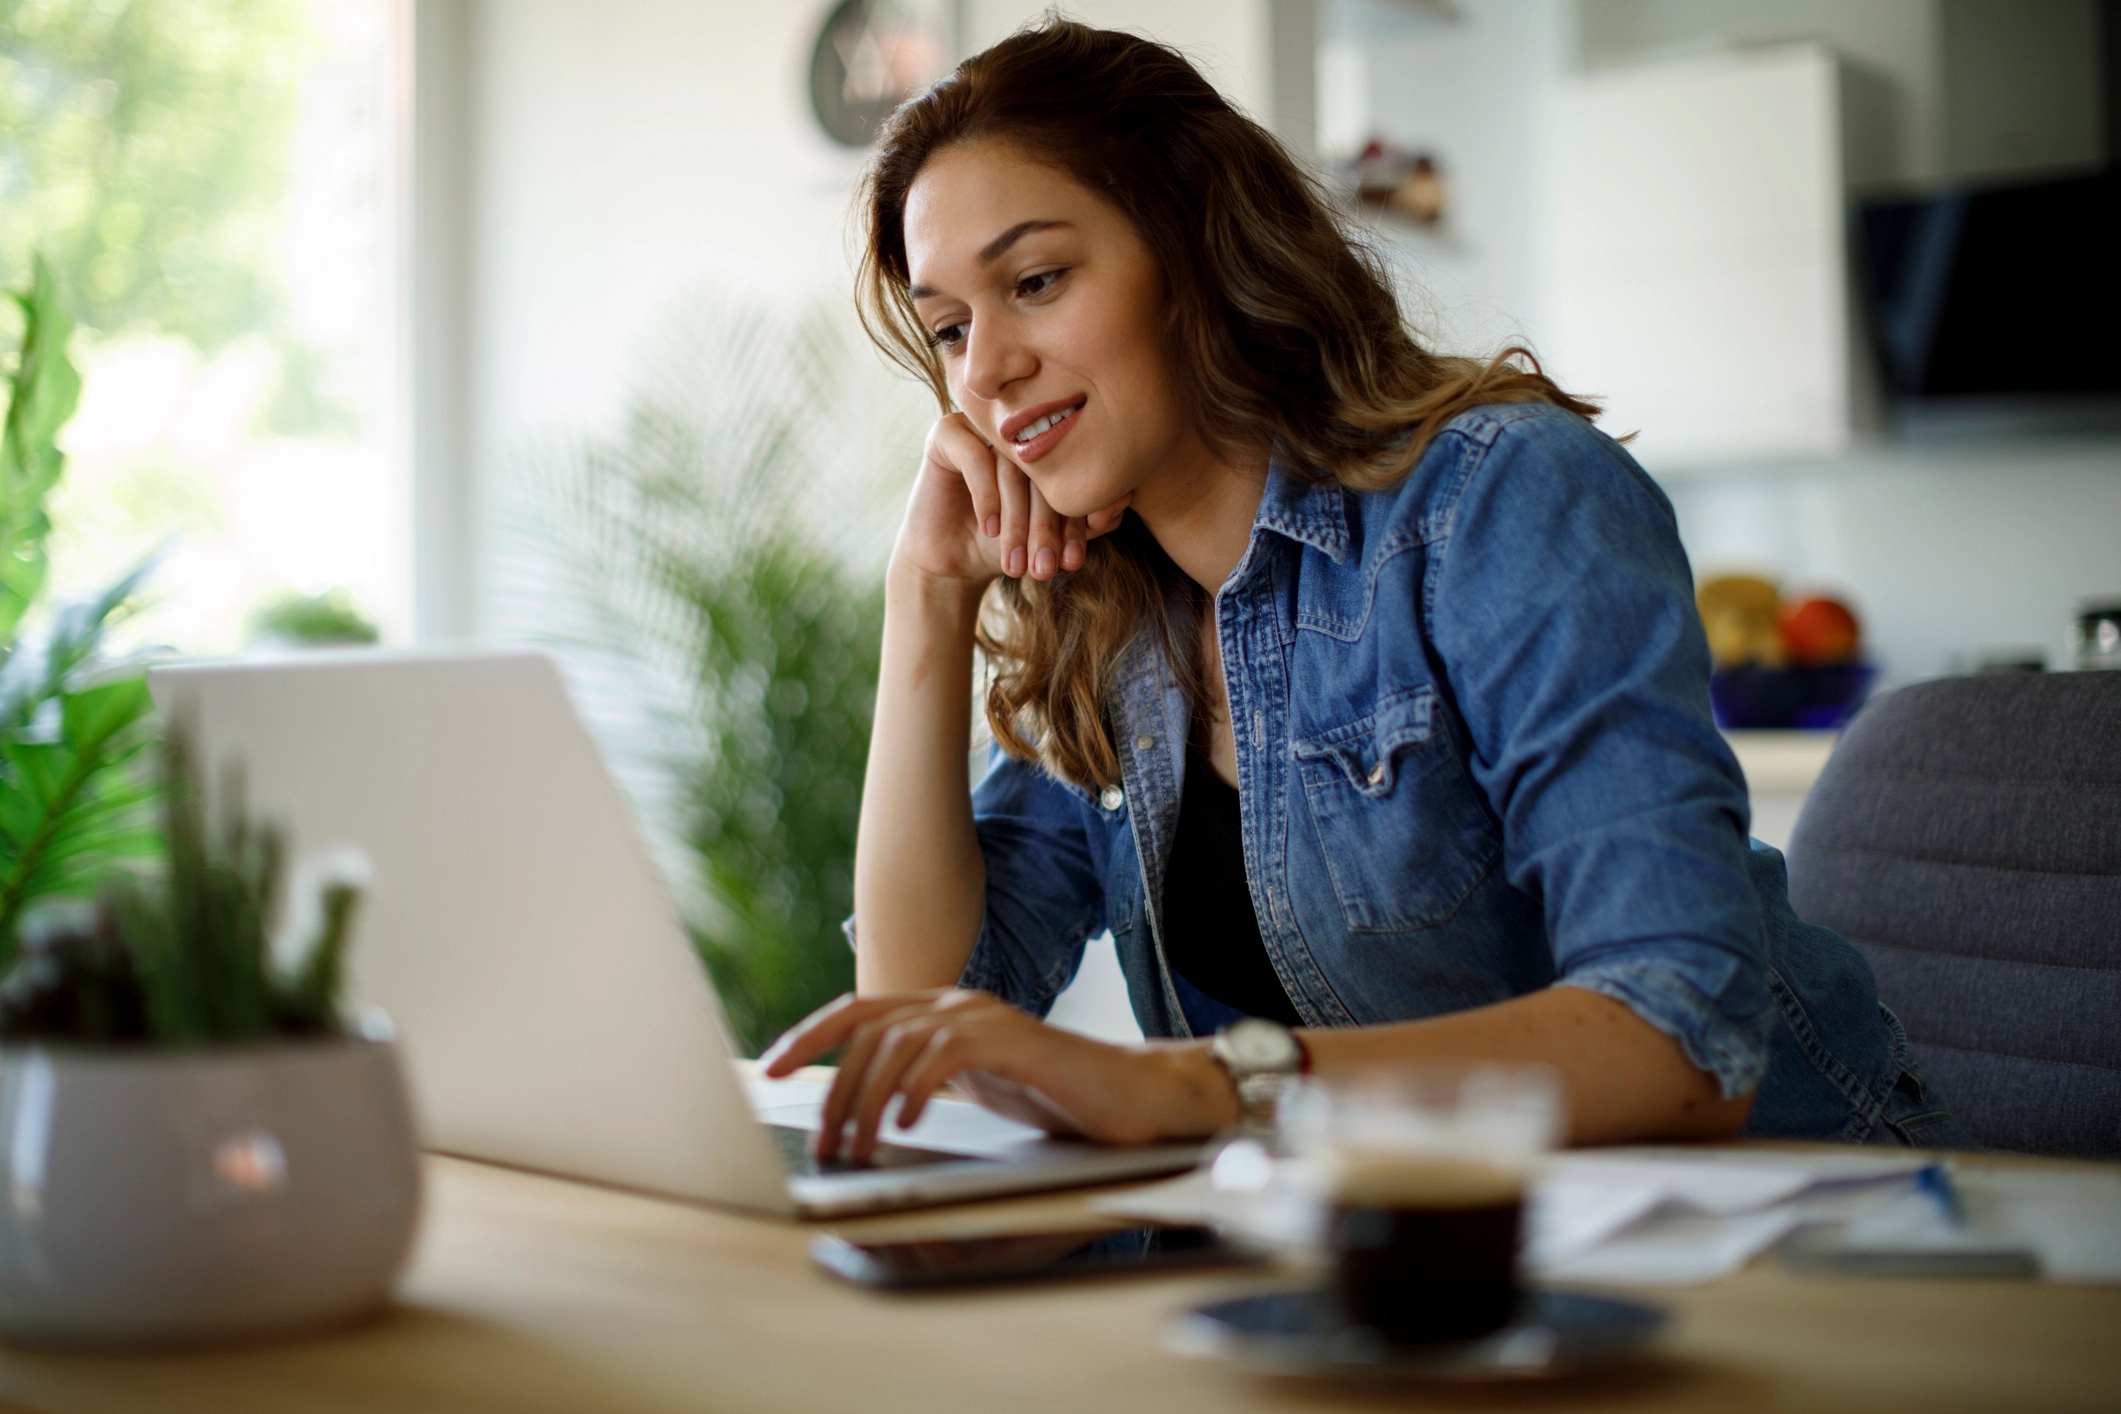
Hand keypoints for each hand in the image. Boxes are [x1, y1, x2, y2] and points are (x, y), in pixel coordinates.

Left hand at [759, 988, 1238, 1161]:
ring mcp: (983, 1017)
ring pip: (898, 1045)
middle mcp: (955, 1004)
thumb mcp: (973, 1088)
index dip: (809, 1037)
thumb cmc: (1052, 1096)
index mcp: (940, 1011)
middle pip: (868, 1031)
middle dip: (833, 1087)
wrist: (1129, 1096)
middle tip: (823, 1141)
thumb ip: (924, 1082)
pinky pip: (945, 1055)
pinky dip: (916, 1089)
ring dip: (866, 1100)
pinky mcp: (1012, 1039)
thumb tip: (863, 1112)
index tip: (771, 1070)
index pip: (857, 1012)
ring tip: (858, 1146)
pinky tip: (906, 1124)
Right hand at [893, 413, 1129, 589]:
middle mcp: (1020, 429)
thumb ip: (1088, 521)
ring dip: (1017, 521)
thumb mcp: (1051, 540)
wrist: (953, 563)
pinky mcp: (947, 434)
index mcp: (1051, 444)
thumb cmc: (1007, 546)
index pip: (1071, 475)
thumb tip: (1120, 501)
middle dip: (1046, 526)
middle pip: (1044, 470)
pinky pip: (976, 458)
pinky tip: (989, 530)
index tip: (1075, 561)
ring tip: (1018, 564)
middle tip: (1047, 567)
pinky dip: (987, 496)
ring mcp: (983, 426)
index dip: (1077, 520)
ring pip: (1012, 468)